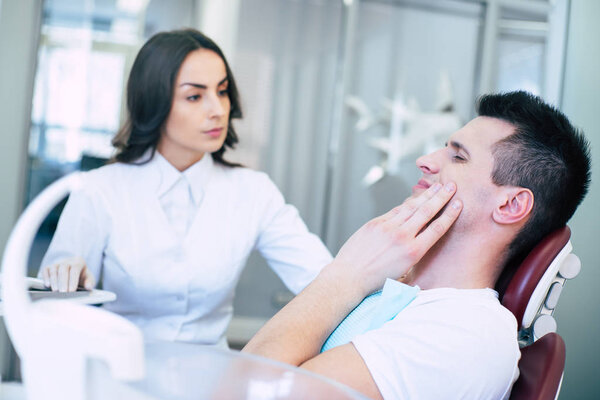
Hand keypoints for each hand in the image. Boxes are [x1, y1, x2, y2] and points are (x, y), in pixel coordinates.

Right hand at [41, 256, 95, 291]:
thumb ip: (90, 282)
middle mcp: (67, 261)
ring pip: (54, 269)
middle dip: (63, 281)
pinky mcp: (48, 267)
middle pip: (64, 268)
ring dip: (54, 280)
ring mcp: (57, 263)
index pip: (75, 269)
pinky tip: (47, 285)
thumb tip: (89, 287)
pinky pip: (46, 270)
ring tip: (55, 291)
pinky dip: (46, 277)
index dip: (73, 280)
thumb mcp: (88, 278)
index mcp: (79, 262)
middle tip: (63, 293)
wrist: (72, 271)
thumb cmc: (81, 276)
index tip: (71, 291)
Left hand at [330, 182, 461, 294]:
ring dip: (426, 196)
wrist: (350, 276)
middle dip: (441, 197)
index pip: (437, 228)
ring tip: (436, 187)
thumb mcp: (403, 271)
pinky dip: (406, 204)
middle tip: (451, 185)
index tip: (458, 203)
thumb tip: (421, 239)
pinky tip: (414, 199)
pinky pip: (395, 211)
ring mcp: (388, 228)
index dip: (450, 214)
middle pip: (427, 212)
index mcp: (413, 252)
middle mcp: (402, 237)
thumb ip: (414, 253)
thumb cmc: (376, 280)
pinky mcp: (375, 223)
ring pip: (411, 207)